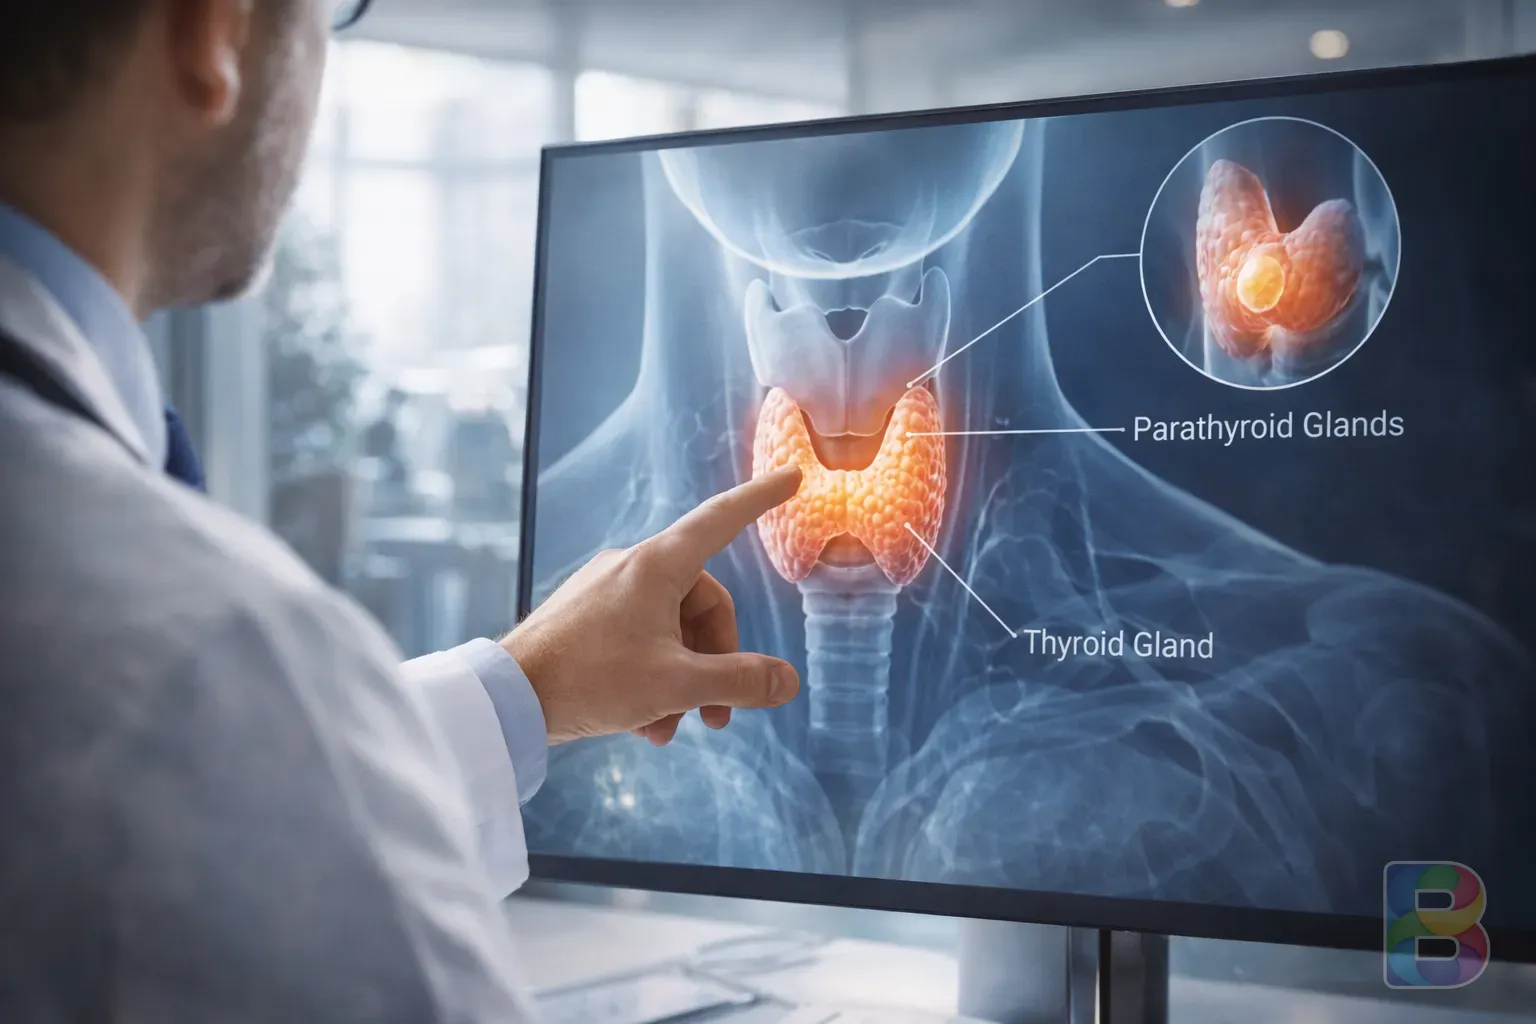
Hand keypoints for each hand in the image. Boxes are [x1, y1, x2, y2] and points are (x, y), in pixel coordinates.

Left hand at [502, 468, 803, 745]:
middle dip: (717, 662)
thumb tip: (787, 682)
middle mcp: (632, 567)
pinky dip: (652, 678)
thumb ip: (739, 682)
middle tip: (717, 717)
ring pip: (670, 630)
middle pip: (703, 603)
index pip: (722, 518)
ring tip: (669, 727)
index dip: (761, 498)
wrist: (505, 698)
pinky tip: (643, 724)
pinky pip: (638, 640)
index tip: (792, 477)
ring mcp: (605, 591)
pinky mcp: (584, 618)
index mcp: (657, 565)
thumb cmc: (589, 680)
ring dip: (682, 681)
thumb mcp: (676, 685)